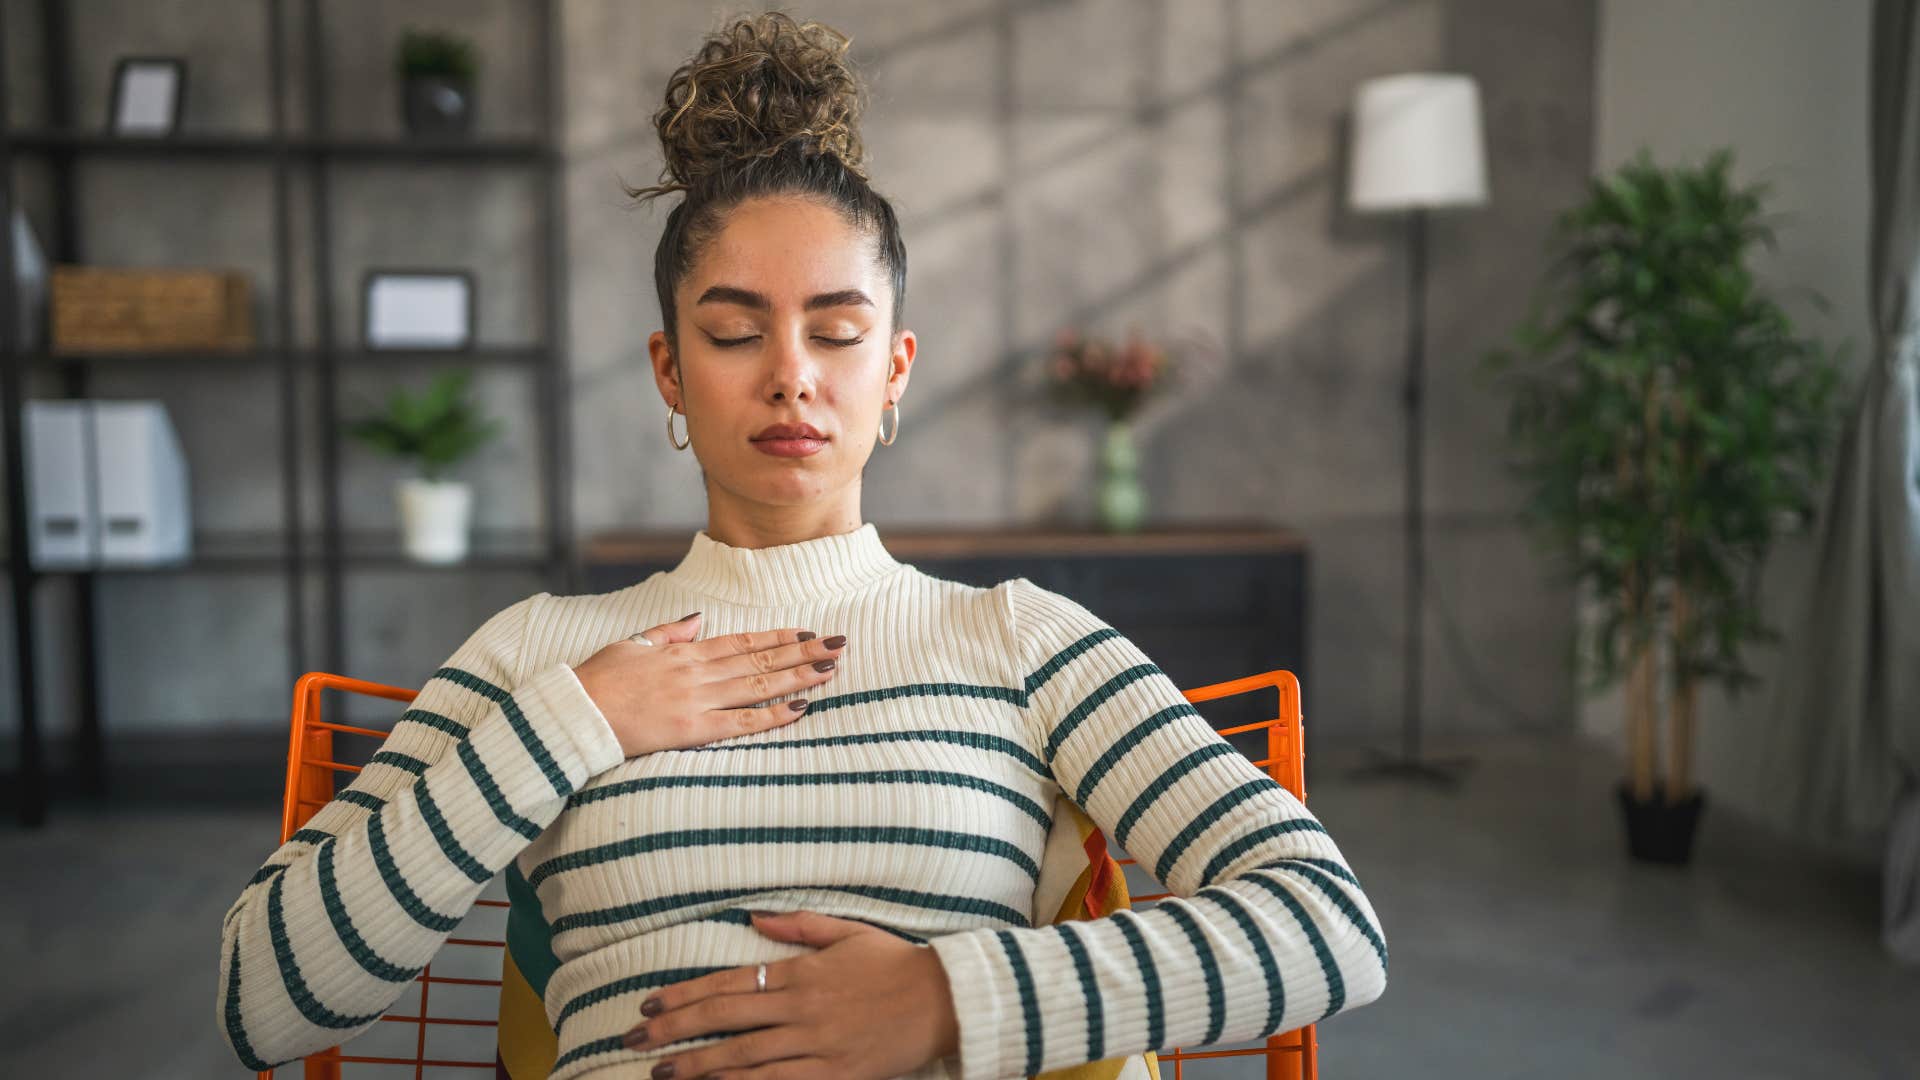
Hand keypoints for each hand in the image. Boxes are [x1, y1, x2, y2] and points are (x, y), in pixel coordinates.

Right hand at [572, 614, 848, 757]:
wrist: (575, 713)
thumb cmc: (597, 680)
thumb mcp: (633, 644)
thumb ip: (670, 633)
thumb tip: (699, 621)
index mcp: (685, 652)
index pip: (743, 642)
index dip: (779, 638)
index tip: (807, 633)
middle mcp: (698, 672)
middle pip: (761, 660)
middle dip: (803, 653)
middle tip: (838, 646)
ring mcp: (697, 700)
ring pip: (759, 685)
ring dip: (798, 677)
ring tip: (830, 670)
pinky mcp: (692, 730)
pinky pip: (741, 722)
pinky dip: (773, 715)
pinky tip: (801, 709)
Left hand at [619, 910, 959, 1078]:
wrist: (944, 1001)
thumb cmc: (895, 964)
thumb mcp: (847, 932)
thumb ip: (798, 926)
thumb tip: (754, 919)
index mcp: (801, 972)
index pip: (728, 984)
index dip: (685, 995)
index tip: (650, 1005)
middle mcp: (801, 1009)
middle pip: (725, 1022)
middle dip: (674, 1032)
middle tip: (635, 1042)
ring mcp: (817, 1046)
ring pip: (744, 1058)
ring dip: (697, 1066)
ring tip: (662, 1073)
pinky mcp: (835, 1076)